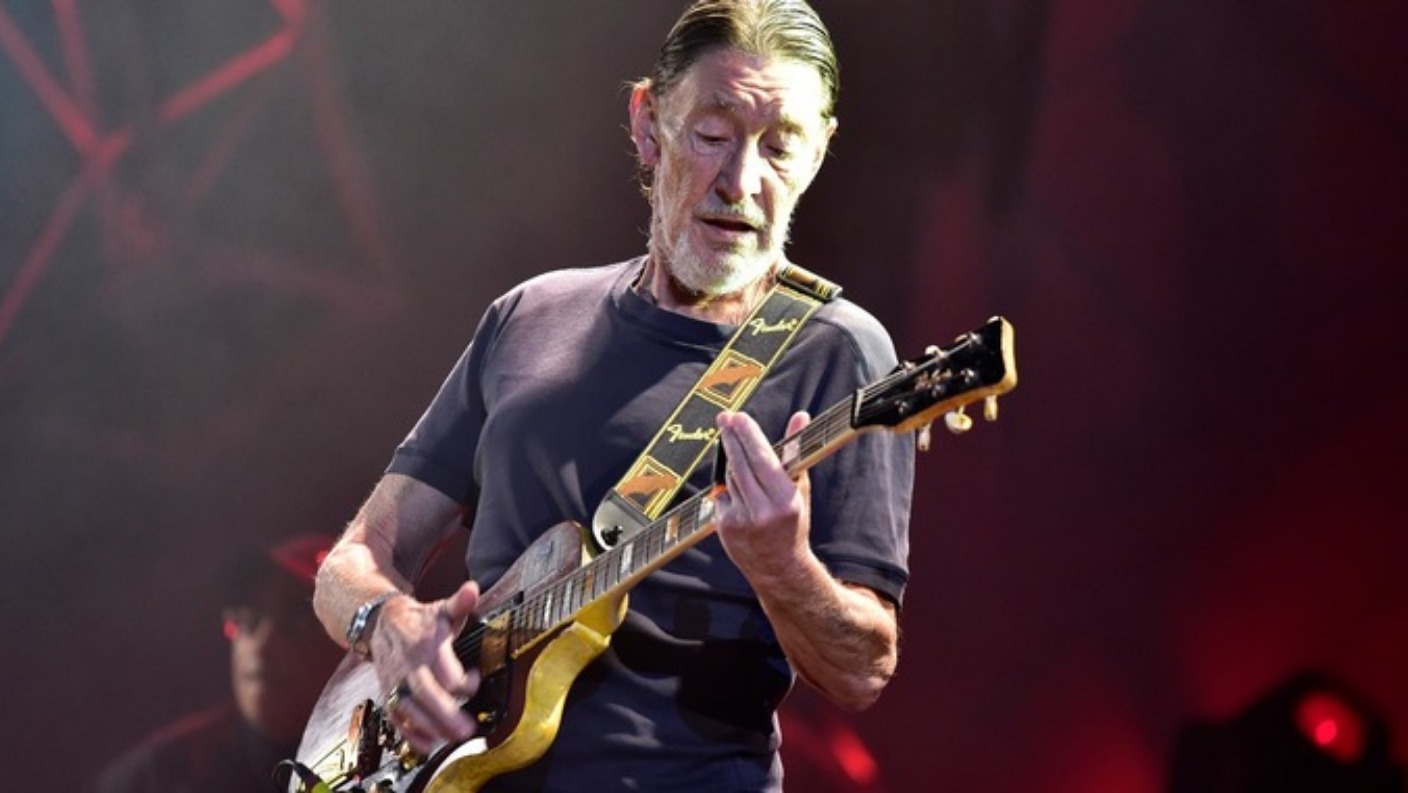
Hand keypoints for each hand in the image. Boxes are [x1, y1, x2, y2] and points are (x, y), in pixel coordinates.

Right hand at [370, 581, 480, 752]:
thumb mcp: (441, 609)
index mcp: (424, 645)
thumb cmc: (420, 620)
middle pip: (426, 693)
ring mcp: (396, 682)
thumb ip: (460, 603)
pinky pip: (396, 718)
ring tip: (453, 738)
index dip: (462, 680)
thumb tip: (472, 588)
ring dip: (431, 727)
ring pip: (410, 710)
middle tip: (467, 729)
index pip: (443, 669)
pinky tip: (428, 744)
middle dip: (446, 713)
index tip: (475, 678)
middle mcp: (408, 666)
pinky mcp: (389, 694)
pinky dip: (410, 734)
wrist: (380, 624)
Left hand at [714, 410, 812, 584]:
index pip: (763, 459)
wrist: (779, 568)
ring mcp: (741, 520)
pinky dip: (728, 490)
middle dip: (731, 438)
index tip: (739, 417)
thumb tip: (800, 416)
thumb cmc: (792, 522)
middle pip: (740, 464)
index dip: (749, 435)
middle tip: (725, 418)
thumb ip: (796, 451)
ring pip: (729, 478)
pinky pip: (722, 496)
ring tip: (740, 458)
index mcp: (786, 500)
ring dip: (733, 464)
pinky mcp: (725, 527)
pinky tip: (740, 496)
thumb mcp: (799, 488)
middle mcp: (763, 511)